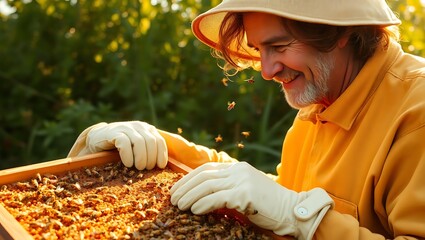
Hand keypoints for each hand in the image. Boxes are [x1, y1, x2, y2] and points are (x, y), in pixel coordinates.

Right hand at [79, 121, 167, 169]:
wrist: (99, 138)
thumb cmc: (122, 146)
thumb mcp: (138, 146)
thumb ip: (149, 150)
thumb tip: (163, 165)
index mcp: (147, 129)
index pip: (160, 141)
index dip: (161, 154)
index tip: (161, 166)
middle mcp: (138, 126)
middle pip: (151, 142)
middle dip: (151, 157)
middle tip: (146, 168)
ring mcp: (126, 127)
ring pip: (139, 142)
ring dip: (141, 157)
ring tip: (138, 167)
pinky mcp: (114, 132)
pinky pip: (124, 143)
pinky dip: (128, 155)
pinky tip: (127, 163)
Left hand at [170, 162, 332, 239]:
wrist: (291, 211)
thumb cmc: (267, 205)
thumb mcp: (245, 191)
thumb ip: (227, 188)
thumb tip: (202, 194)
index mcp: (237, 168)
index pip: (206, 169)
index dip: (189, 178)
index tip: (177, 188)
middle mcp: (238, 170)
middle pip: (204, 176)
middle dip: (185, 187)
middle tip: (173, 199)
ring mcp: (242, 181)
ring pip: (207, 186)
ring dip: (190, 196)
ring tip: (179, 205)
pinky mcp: (244, 194)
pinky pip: (217, 198)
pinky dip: (203, 204)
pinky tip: (194, 210)